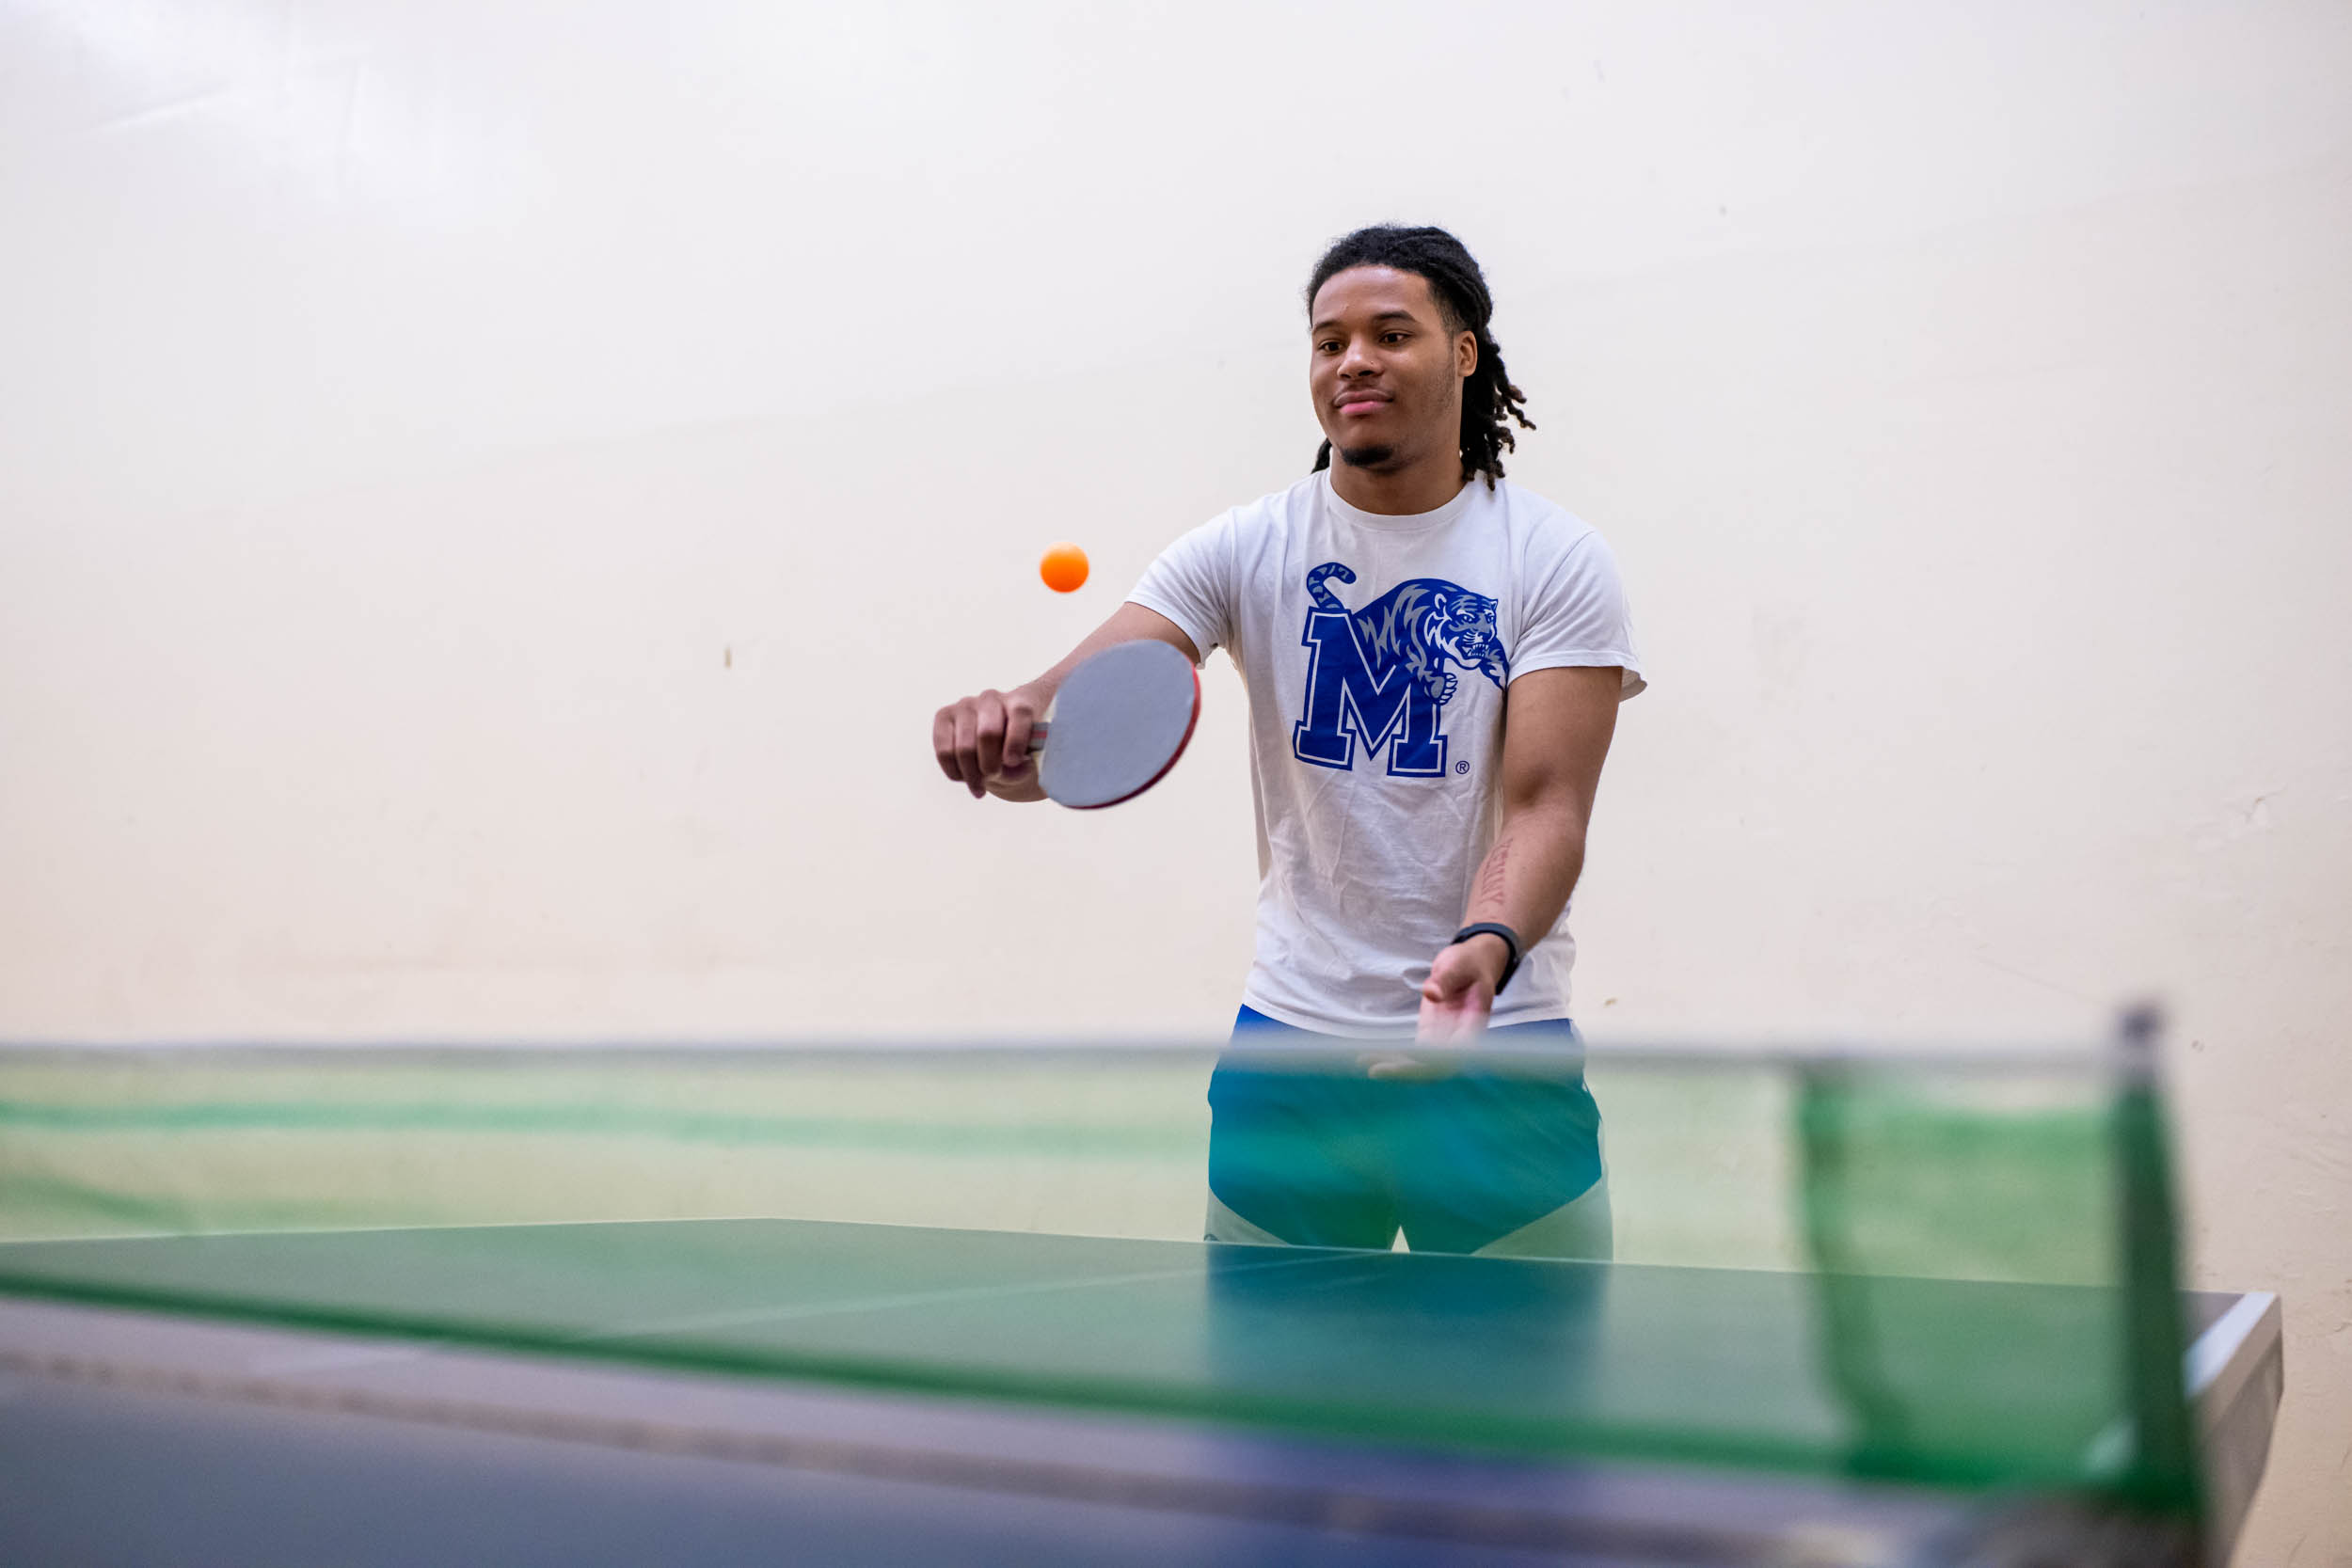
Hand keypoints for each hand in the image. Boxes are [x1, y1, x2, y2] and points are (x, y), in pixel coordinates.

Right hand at [931, 685, 1046, 800]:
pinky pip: (944, 751)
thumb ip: (1021, 765)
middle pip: (988, 733)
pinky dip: (954, 771)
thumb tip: (1009, 766)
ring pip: (964, 747)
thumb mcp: (1025, 759)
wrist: (994, 742)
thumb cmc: (1013, 749)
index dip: (1016, 740)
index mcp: (1019, 702)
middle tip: (992, 776)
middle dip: (990, 764)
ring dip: (971, 774)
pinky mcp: (944, 716)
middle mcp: (991, 699)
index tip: (1012, 762)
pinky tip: (963, 778)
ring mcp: (965, 705)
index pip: (1020, 714)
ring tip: (978, 786)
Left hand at [1363, 936, 1507, 1079]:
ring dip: (1396, 1066)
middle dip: (1407, 1071)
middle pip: (1436, 1065)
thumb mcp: (1458, 964)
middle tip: (1375, 1070)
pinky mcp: (1431, 1033)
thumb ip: (1445, 979)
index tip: (1411, 1058)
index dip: (1434, 1059)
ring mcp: (1444, 1037)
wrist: (1472, 964)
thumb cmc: (1468, 962)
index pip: (1456, 1051)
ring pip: (1422, 1062)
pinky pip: (1413, 1051)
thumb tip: (1431, 995)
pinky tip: (1370, 1056)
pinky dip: (1394, 1055)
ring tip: (1364, 1062)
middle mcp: (1459, 1037)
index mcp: (1473, 1022)